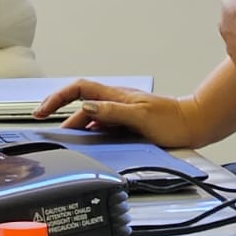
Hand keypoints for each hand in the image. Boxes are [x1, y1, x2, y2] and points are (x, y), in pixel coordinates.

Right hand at [33, 80, 200, 145]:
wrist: (193, 124)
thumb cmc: (172, 120)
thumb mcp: (140, 116)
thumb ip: (113, 112)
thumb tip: (86, 108)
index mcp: (116, 96)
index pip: (79, 89)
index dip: (58, 97)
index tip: (42, 110)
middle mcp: (116, 102)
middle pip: (81, 105)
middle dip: (61, 114)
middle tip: (45, 129)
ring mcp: (121, 113)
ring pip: (91, 118)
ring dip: (76, 127)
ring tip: (63, 143)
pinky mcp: (127, 124)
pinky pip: (102, 127)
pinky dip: (90, 134)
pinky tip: (88, 146)